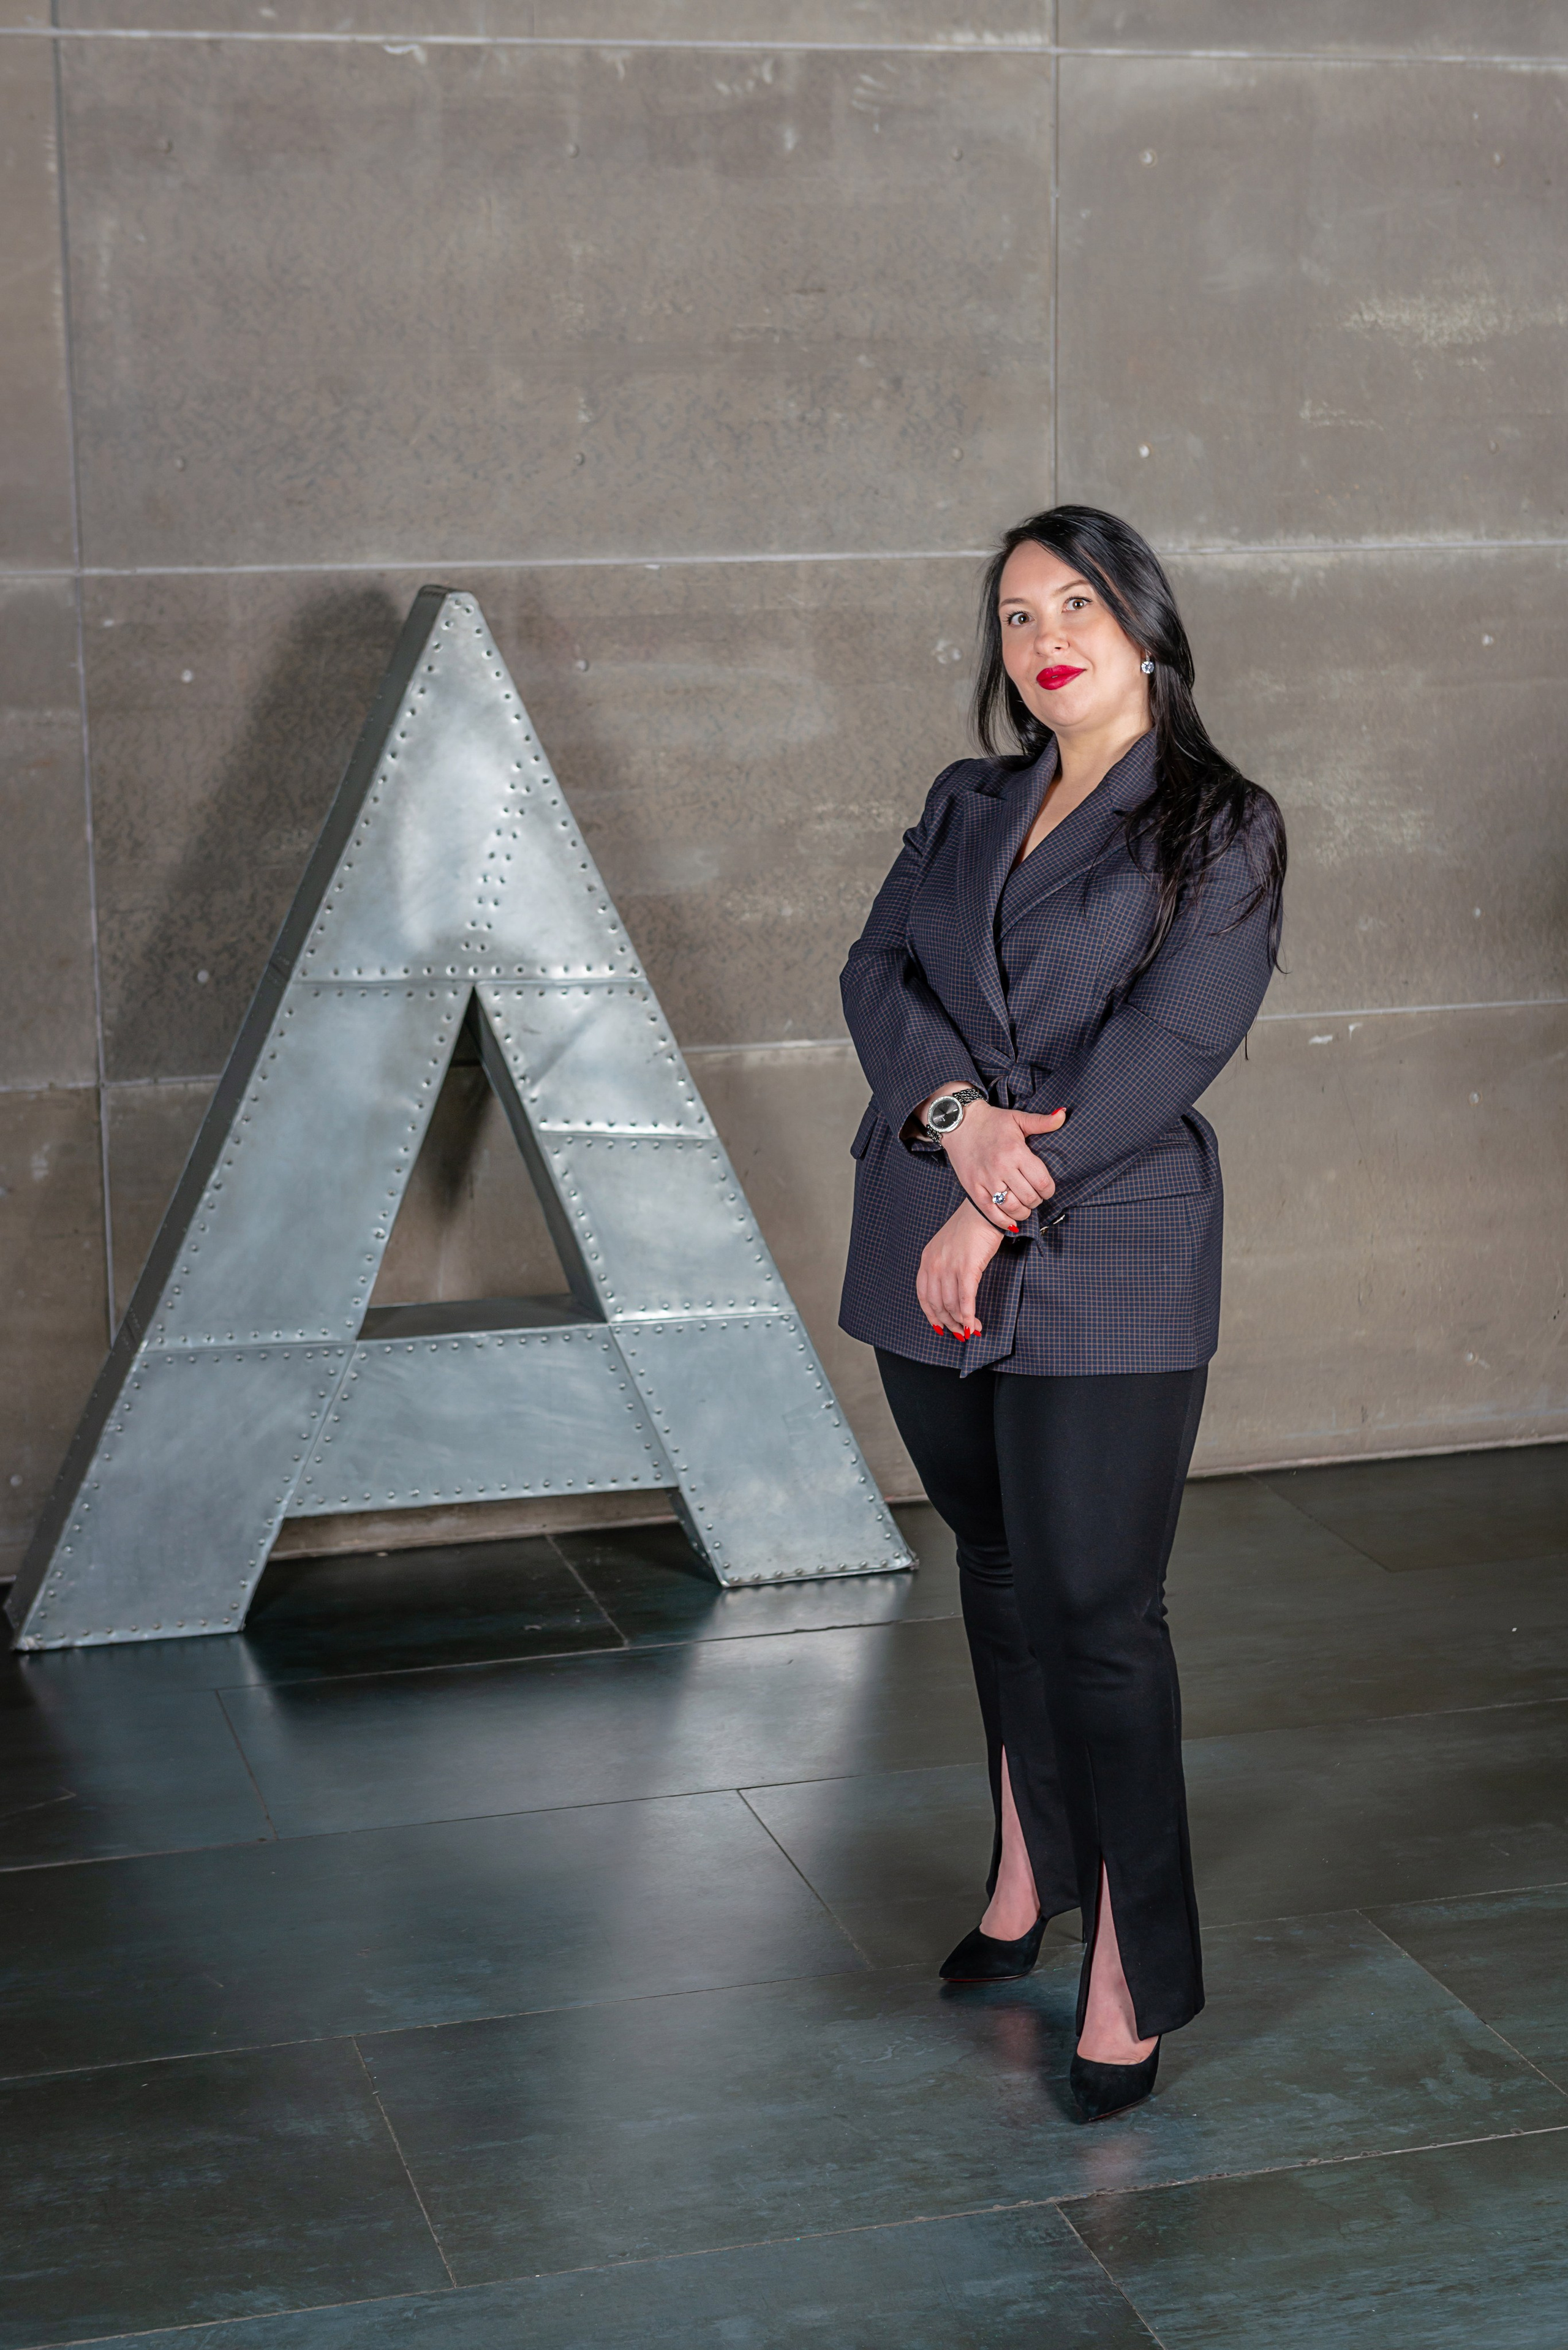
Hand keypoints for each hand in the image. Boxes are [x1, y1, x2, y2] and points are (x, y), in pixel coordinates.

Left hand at [918, 1202, 1003, 1339]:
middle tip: (961, 1332)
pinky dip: (969, 1316)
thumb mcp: (946, 1247)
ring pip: (951, 1305)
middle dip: (949, 1323)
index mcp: (927, 1259)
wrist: (984, 1210)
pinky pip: (965, 1299)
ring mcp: (950, 1266)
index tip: (941, 1327)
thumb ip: (943, 1267)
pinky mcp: (968, 1268)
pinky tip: (974, 1326)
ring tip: (972, 1329)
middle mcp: (934, 1264)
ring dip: (962, 1322)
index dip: (932, 1316)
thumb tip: (949, 1293)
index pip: (924, 1296)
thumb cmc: (969, 1228)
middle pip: (937, 1304)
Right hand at [940, 1101, 1066, 1231]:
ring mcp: (986, 1179)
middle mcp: (1001, 1167)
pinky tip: (1010, 1220)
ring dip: (1023, 1212)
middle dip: (1037, 1201)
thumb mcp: (1018, 1118)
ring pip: (1012, 1207)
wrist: (959, 1123)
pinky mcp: (973, 1188)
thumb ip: (1042, 1121)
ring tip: (1024, 1207)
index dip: (1049, 1190)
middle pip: (1029, 1197)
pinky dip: (1003, 1220)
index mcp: (1016, 1151)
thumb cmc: (992, 1122)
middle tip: (1035, 1197)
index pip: (1042, 1182)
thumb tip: (1063, 1115)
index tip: (1047, 1189)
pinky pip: (991, 1212)